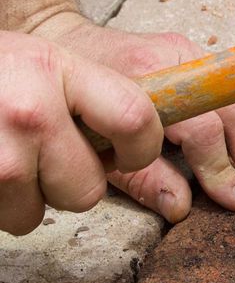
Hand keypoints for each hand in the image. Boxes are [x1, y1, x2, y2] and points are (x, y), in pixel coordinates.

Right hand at [0, 31, 162, 234]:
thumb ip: (103, 100)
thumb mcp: (49, 64)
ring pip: (43, 212)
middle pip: (88, 189)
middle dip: (75, 181)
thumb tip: (170, 161)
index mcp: (58, 69)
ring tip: (12, 156)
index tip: (130, 152)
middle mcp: (27, 109)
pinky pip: (9, 219)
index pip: (136, 120)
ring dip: (32, 196)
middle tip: (50, 152)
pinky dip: (3, 203)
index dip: (141, 149)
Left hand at [31, 12, 234, 222]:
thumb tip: (180, 209)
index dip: (222, 166)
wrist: (64, 45)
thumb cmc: (78, 98)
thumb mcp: (95, 142)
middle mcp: (184, 61)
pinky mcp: (212, 57)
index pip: (201, 125)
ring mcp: (202, 56)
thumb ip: (138, 176)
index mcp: (152, 79)